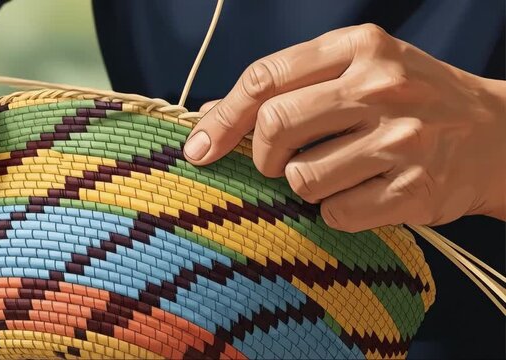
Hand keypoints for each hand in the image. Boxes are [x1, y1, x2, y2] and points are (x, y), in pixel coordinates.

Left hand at [184, 24, 505, 231]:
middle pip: (276, 127)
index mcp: (359, 47)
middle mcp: (381, 87)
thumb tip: (213, 116)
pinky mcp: (414, 190)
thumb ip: (292, 86)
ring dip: (306, 184)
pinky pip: (336, 213)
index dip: (222, 118)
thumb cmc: (412, 99)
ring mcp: (401, 139)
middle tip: (278, 162)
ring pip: (303, 178)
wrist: (497, 134)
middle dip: (263, 156)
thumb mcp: (358, 70)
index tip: (199, 147)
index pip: (266, 78)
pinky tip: (363, 193)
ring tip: (338, 173)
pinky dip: (336, 211)